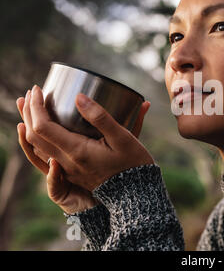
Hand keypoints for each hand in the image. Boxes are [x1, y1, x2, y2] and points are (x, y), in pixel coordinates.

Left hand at [17, 85, 151, 203]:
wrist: (134, 194)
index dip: (36, 106)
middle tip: (32, 92)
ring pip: (36, 147)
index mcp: (77, 151)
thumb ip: (100, 117)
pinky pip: (45, 155)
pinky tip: (43, 130)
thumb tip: (79, 97)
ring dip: (29, 125)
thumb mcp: (122, 137)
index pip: (43, 127)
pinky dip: (37, 139)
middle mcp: (66, 162)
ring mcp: (67, 170)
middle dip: (28, 112)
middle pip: (34, 136)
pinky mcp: (72, 173)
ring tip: (30, 107)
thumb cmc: (132, 164)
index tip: (38, 89)